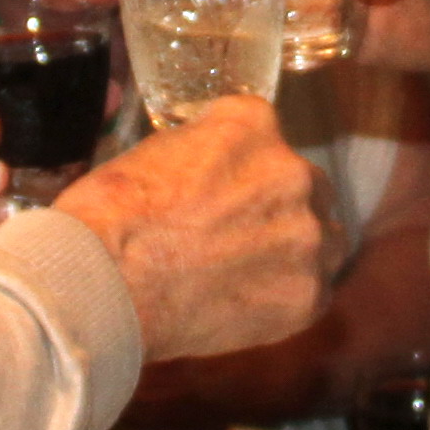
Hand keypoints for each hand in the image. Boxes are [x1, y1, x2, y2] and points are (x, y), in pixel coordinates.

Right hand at [55, 98, 327, 359]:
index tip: (226, 187)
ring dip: (295, 250)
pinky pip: (315, 290)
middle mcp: (293, 172)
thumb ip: (200, 148)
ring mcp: (306, 236)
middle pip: (306, 185)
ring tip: (248, 273)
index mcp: (252, 125)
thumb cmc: (110, 216)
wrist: (105, 285)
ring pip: (324, 239)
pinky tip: (248, 303)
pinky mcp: (308, 294)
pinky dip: (288, 296)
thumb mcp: (152, 150)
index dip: (243, 164)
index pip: (265, 133)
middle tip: (238, 234)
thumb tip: (210, 164)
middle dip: (278, 206)